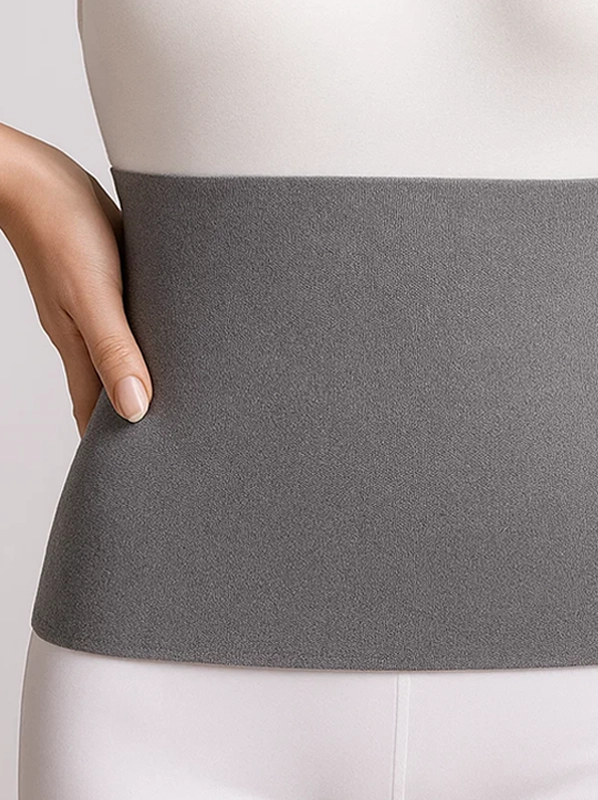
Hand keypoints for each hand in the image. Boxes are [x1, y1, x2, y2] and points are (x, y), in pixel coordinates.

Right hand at [0, 123, 151, 435]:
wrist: (36, 175)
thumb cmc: (62, 229)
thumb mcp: (93, 296)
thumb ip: (114, 350)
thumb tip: (135, 411)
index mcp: (81, 347)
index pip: (95, 411)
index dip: (113, 444)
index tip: (137, 473)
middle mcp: (88, 333)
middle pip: (110, 388)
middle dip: (132, 418)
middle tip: (166, 443)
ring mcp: (96, 307)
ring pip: (120, 356)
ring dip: (141, 379)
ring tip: (174, 401)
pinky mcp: (108, 281)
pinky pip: (128, 323)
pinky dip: (144, 342)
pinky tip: (164, 340)